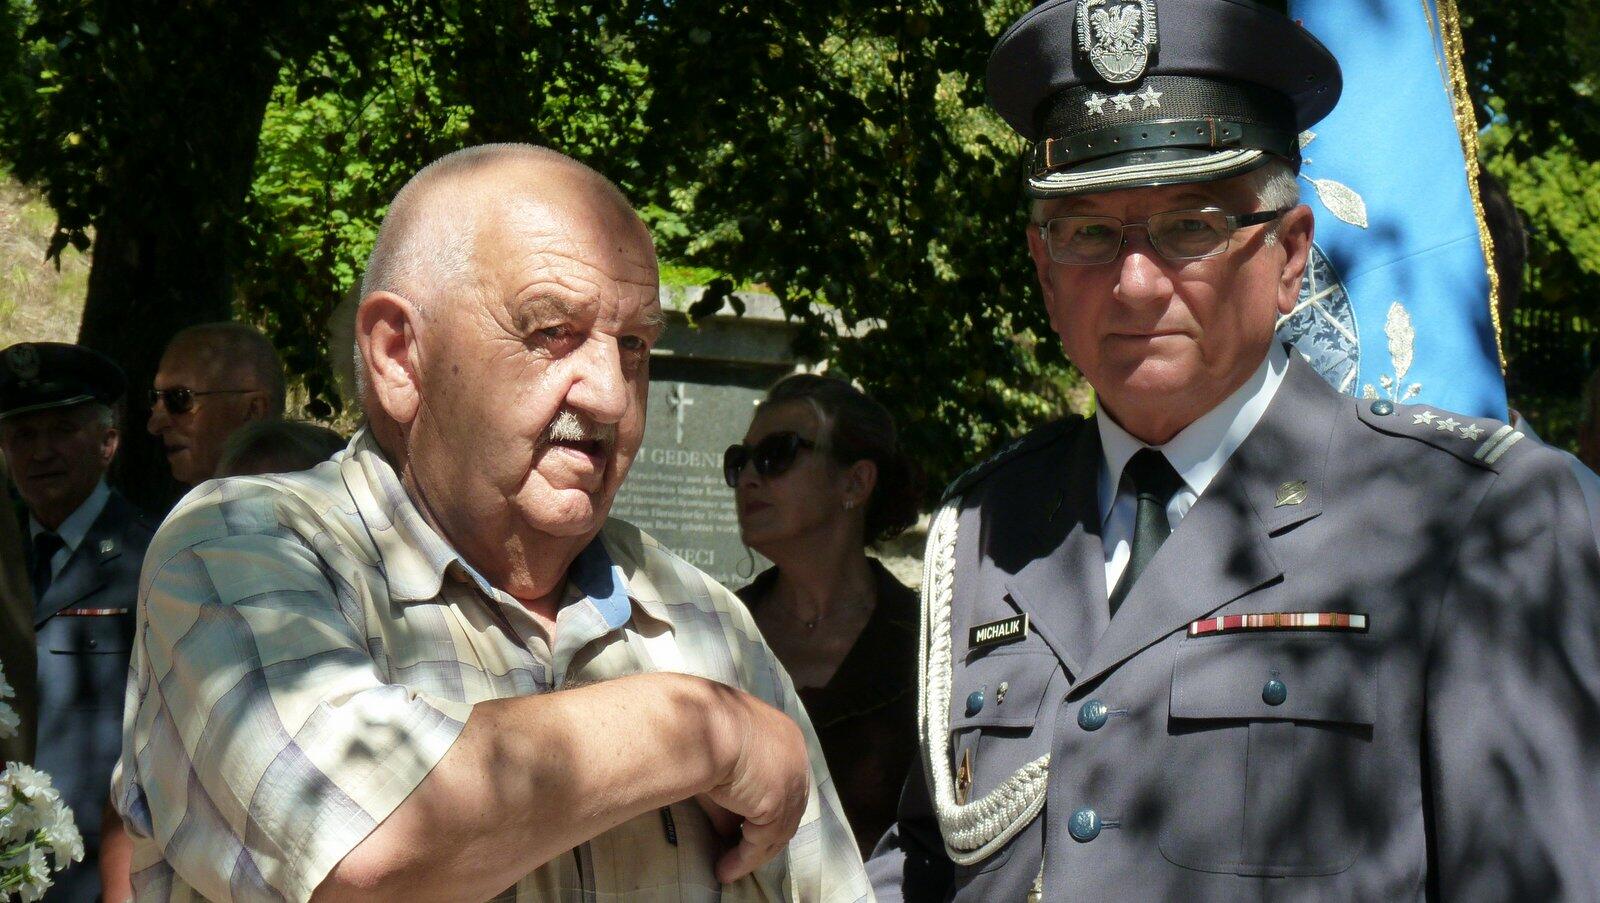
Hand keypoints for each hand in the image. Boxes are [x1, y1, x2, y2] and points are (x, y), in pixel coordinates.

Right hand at [699, 687, 809, 881]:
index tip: (748, 824)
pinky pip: (762, 841)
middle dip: (765, 832)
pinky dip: (744, 859)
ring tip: (728, 869)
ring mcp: (792, 781)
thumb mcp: (719, 764)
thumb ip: (729, 798)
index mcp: (785, 737)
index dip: (767, 804)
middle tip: (742, 851)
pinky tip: (725, 870)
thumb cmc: (703, 731)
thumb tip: (728, 831)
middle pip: (787, 807)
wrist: (702, 725)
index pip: (783, 779)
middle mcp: (797, 758)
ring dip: (752, 853)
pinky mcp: (779, 803)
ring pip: (777, 829)